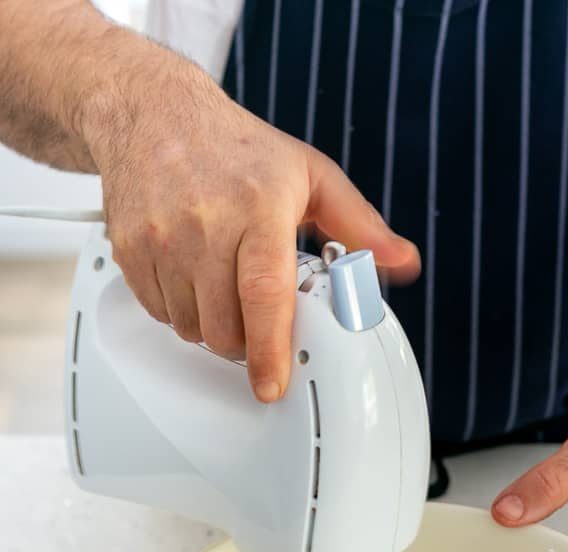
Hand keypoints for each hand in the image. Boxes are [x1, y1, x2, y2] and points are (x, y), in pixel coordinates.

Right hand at [83, 58, 418, 401]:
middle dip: (247, 342)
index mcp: (259, 209)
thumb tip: (400, 261)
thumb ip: (360, 226)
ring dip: (215, 328)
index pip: (264, 296)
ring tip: (226, 289)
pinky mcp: (131, 251)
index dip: (269, 350)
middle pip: (225, 327)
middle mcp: (206, 225)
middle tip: (260, 318)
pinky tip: (195, 279)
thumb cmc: (238, 149)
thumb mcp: (312, 176)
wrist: (153, 114)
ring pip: (192, 328)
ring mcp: (162, 239)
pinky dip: (182, 312)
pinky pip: (160, 313)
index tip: (272, 385)